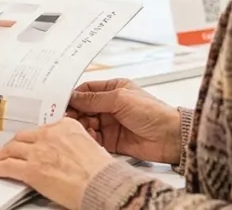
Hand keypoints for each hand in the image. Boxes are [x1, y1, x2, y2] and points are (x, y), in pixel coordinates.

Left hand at [0, 118, 113, 209]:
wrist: (103, 185)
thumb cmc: (102, 171)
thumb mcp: (91, 145)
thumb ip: (74, 143)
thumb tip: (68, 150)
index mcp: (66, 126)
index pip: (41, 129)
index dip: (31, 137)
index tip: (27, 141)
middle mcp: (50, 135)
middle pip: (23, 137)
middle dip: (13, 144)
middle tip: (8, 149)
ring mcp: (39, 151)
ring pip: (12, 149)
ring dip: (1, 154)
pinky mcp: (32, 170)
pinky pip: (8, 166)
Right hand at [67, 78, 181, 164]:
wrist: (171, 138)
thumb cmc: (152, 112)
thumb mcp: (120, 99)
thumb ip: (94, 99)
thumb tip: (73, 96)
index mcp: (114, 89)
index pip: (87, 90)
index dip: (74, 95)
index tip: (60, 100)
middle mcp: (111, 106)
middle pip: (84, 108)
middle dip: (74, 112)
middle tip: (64, 116)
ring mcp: (111, 123)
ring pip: (87, 123)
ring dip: (81, 125)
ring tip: (78, 127)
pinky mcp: (112, 141)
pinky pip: (94, 139)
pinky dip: (89, 138)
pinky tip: (89, 136)